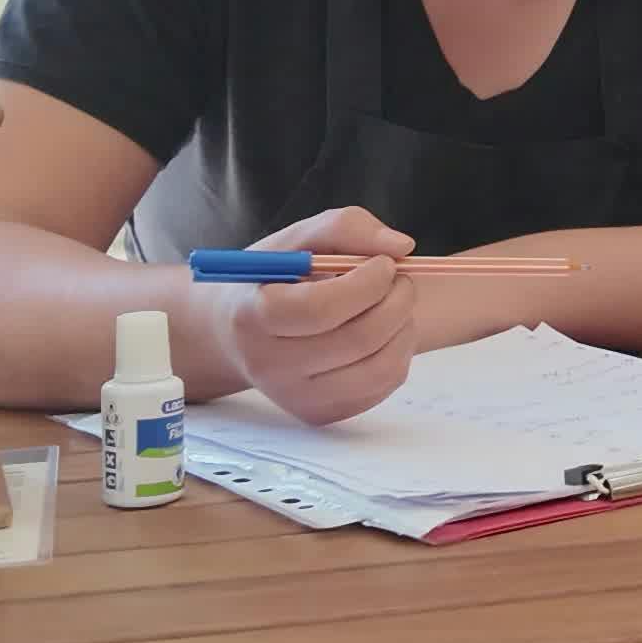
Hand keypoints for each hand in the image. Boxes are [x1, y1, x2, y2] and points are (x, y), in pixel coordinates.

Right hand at [204, 206, 417, 425]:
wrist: (236, 334)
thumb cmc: (273, 279)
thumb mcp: (297, 240)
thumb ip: (347, 228)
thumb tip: (401, 247)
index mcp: (255, 317)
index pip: (320, 309)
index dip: (366, 284)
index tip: (385, 264)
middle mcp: (271, 366)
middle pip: (358, 340)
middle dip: (397, 301)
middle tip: (401, 279)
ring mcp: (296, 398)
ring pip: (381, 368)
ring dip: (405, 326)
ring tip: (394, 303)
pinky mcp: (321, 414)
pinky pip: (384, 385)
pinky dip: (399, 351)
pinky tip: (382, 330)